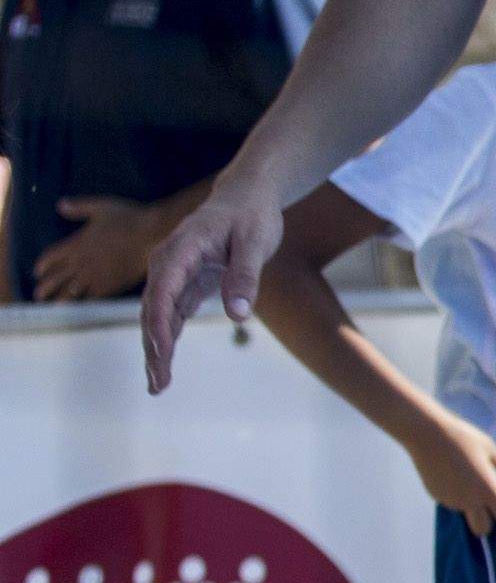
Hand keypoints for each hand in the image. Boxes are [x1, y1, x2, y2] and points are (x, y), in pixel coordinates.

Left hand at [35, 195, 174, 300]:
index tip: (37, 272)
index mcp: (77, 243)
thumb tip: (60, 205)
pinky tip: (82, 307)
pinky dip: (85, 303)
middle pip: (56, 278)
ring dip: (61, 299)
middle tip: (38, 296)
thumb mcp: (100, 206)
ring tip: (55, 306)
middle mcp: (81, 262)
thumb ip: (79, 207)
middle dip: (46, 287)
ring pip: (71, 291)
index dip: (43, 265)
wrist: (151, 234)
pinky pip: (92, 297)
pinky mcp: (111, 285)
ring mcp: (95, 275)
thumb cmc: (129, 218)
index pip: (52, 256)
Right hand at [140, 184, 281, 392]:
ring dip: (157, 350)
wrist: (246, 197)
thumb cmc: (252, 216)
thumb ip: (246, 276)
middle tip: (158, 384)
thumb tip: (239, 315)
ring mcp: (172, 274)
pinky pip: (170, 314)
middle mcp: (168, 262)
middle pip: (153, 310)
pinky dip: (167, 338)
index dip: (159, 324)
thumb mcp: (256, 242)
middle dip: (154, 348)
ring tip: (158, 385)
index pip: (162, 291)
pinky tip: (164, 364)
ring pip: (158, 316)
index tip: (162, 353)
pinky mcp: (183, 283)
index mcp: (182, 249)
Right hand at [404, 413, 495, 535]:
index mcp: (488, 490)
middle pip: (483, 529)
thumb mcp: (490, 448)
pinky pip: (451, 502)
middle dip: (487, 523)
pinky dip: (455, 496)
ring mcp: (451, 500)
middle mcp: (470, 500)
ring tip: (469, 482)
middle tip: (490, 509)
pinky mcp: (437, 496)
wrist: (427, 434)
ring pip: (465, 514)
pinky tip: (453, 475)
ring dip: (471, 507)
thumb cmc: (464, 438)